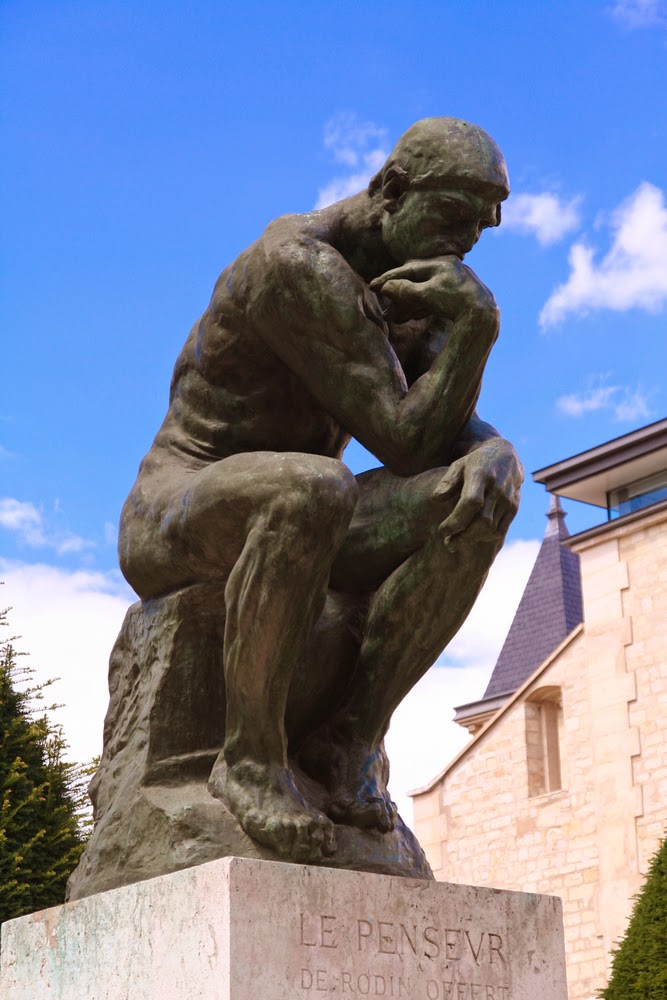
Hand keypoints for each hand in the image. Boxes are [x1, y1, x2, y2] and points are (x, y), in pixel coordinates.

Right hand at [369, 256, 497, 324]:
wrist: (482, 315)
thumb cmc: (454, 302)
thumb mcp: (426, 295)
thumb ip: (405, 290)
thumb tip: (386, 287)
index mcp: (439, 263)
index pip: (407, 270)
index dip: (388, 279)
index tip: (372, 285)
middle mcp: (446, 268)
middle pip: (414, 280)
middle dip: (397, 294)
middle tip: (381, 303)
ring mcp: (453, 281)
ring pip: (423, 291)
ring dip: (407, 304)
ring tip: (394, 317)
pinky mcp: (458, 295)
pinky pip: (433, 298)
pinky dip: (421, 306)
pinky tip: (412, 316)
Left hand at [434, 438, 522, 547]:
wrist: (506, 456)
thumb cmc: (475, 462)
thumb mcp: (458, 465)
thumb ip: (448, 481)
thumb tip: (436, 498)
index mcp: (481, 475)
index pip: (471, 502)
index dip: (456, 520)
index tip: (442, 530)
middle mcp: (497, 488)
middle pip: (482, 521)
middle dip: (462, 536)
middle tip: (447, 542)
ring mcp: (508, 500)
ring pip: (490, 529)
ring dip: (471, 539)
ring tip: (454, 542)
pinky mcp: (514, 508)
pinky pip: (500, 530)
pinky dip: (484, 538)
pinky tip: (471, 537)